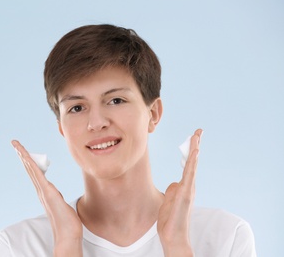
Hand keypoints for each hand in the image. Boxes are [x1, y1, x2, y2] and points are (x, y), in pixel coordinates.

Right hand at [11, 140, 82, 256]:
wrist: (68, 234)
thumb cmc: (68, 223)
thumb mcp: (62, 205)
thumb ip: (57, 199)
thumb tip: (56, 197)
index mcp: (45, 192)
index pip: (35, 173)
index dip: (29, 161)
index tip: (24, 152)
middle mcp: (42, 191)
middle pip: (30, 169)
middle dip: (23, 155)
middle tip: (15, 143)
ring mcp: (44, 192)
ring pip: (32, 170)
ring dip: (24, 157)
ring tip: (17, 146)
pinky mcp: (48, 193)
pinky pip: (38, 176)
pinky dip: (32, 166)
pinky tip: (26, 157)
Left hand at [157, 129, 202, 256]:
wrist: (173, 236)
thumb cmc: (171, 220)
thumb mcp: (169, 200)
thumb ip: (173, 190)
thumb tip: (175, 182)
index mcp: (185, 186)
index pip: (188, 164)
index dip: (190, 151)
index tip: (193, 138)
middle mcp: (189, 185)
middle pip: (193, 161)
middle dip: (195, 145)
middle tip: (198, 131)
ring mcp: (189, 189)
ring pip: (192, 165)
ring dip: (194, 149)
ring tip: (196, 136)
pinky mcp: (186, 193)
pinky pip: (189, 174)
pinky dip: (193, 162)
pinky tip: (195, 152)